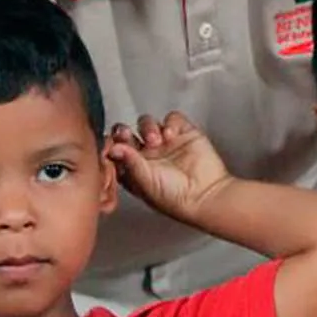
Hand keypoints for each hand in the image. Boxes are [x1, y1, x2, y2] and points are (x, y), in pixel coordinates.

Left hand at [106, 113, 234, 222]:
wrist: (205, 195)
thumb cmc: (175, 198)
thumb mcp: (145, 182)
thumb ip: (129, 162)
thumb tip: (113, 148)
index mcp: (134, 168)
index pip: (116, 149)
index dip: (112, 144)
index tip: (111, 144)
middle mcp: (147, 154)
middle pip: (128, 132)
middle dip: (124, 131)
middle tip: (126, 135)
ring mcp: (165, 143)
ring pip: (147, 123)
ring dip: (147, 128)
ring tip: (156, 141)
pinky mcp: (184, 133)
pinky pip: (172, 119)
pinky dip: (169, 123)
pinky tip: (171, 136)